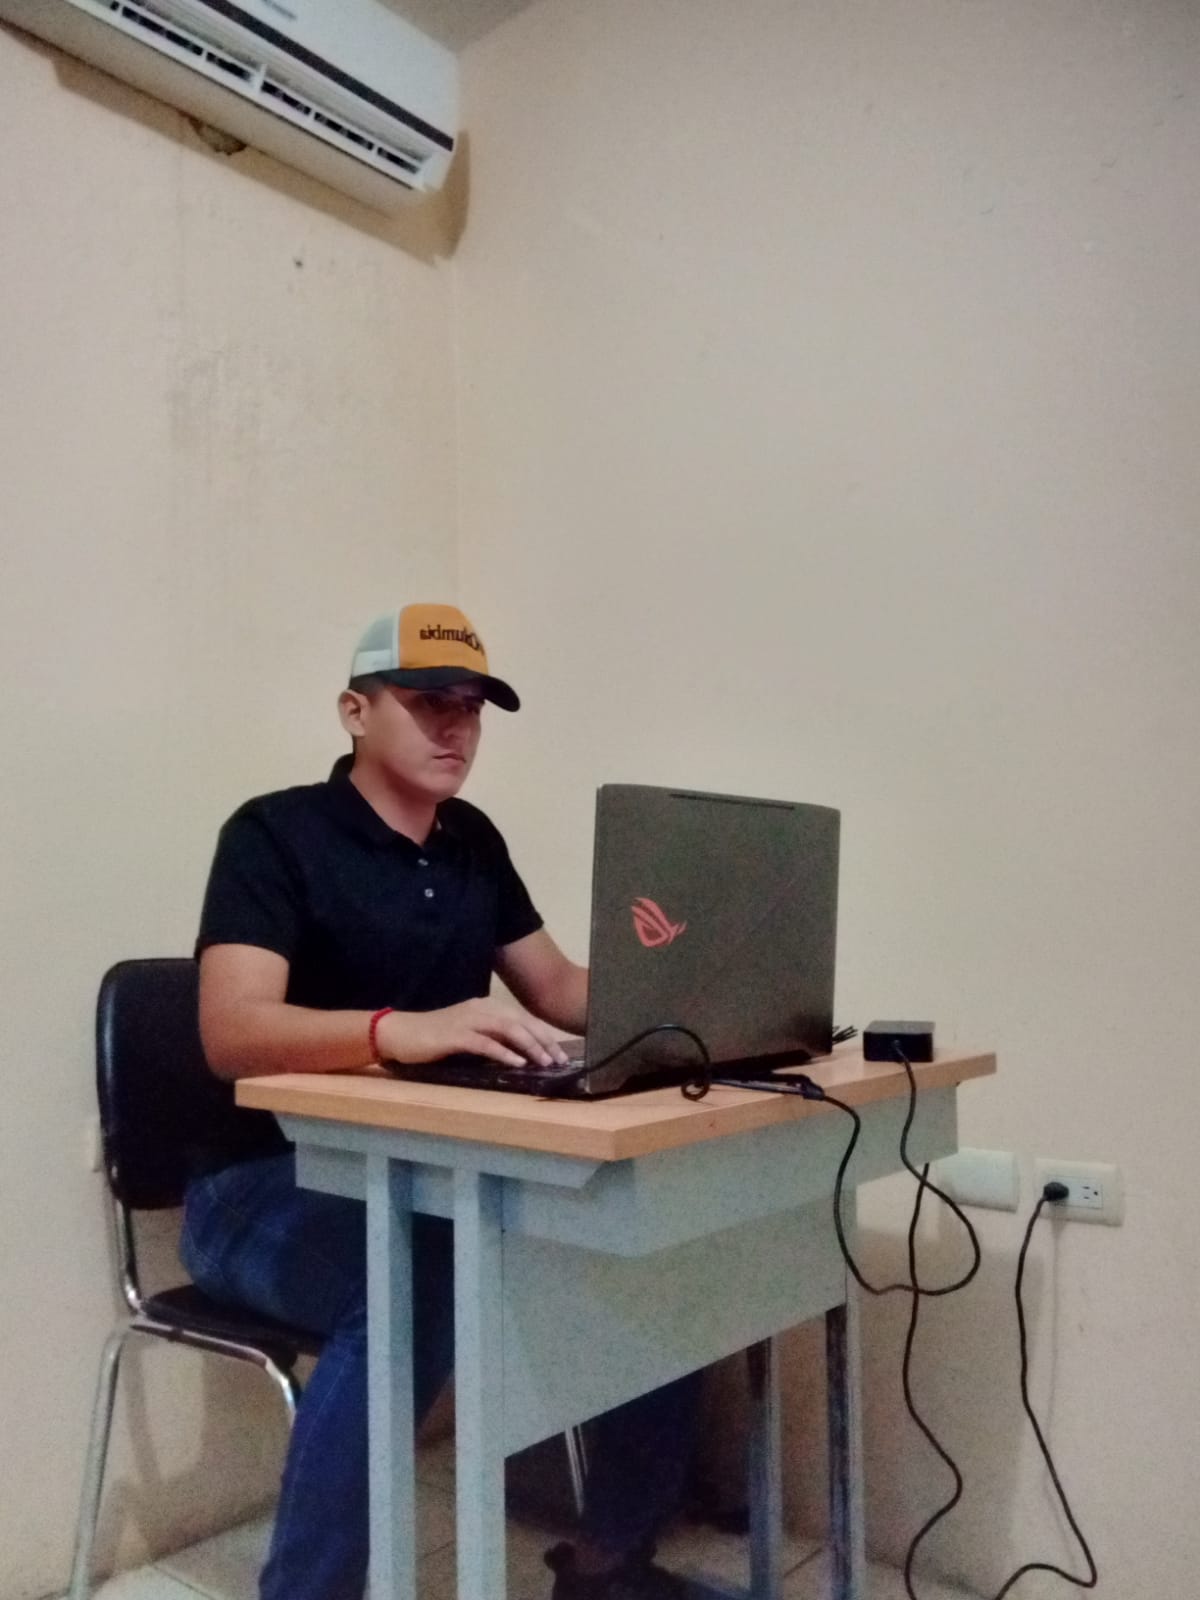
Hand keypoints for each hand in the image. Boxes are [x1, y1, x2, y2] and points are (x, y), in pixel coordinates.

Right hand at [377, 1000, 571, 1070]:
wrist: (400, 1033)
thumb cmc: (434, 1037)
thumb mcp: (469, 1033)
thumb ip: (491, 1037)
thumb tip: (520, 1053)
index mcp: (486, 1006)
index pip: (522, 1018)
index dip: (543, 1034)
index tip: (559, 1052)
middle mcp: (480, 1008)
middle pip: (520, 1022)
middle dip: (543, 1040)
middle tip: (560, 1059)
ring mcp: (468, 1020)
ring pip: (507, 1029)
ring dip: (529, 1046)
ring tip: (545, 1062)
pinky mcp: (455, 1035)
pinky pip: (485, 1043)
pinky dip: (504, 1052)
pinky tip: (518, 1063)